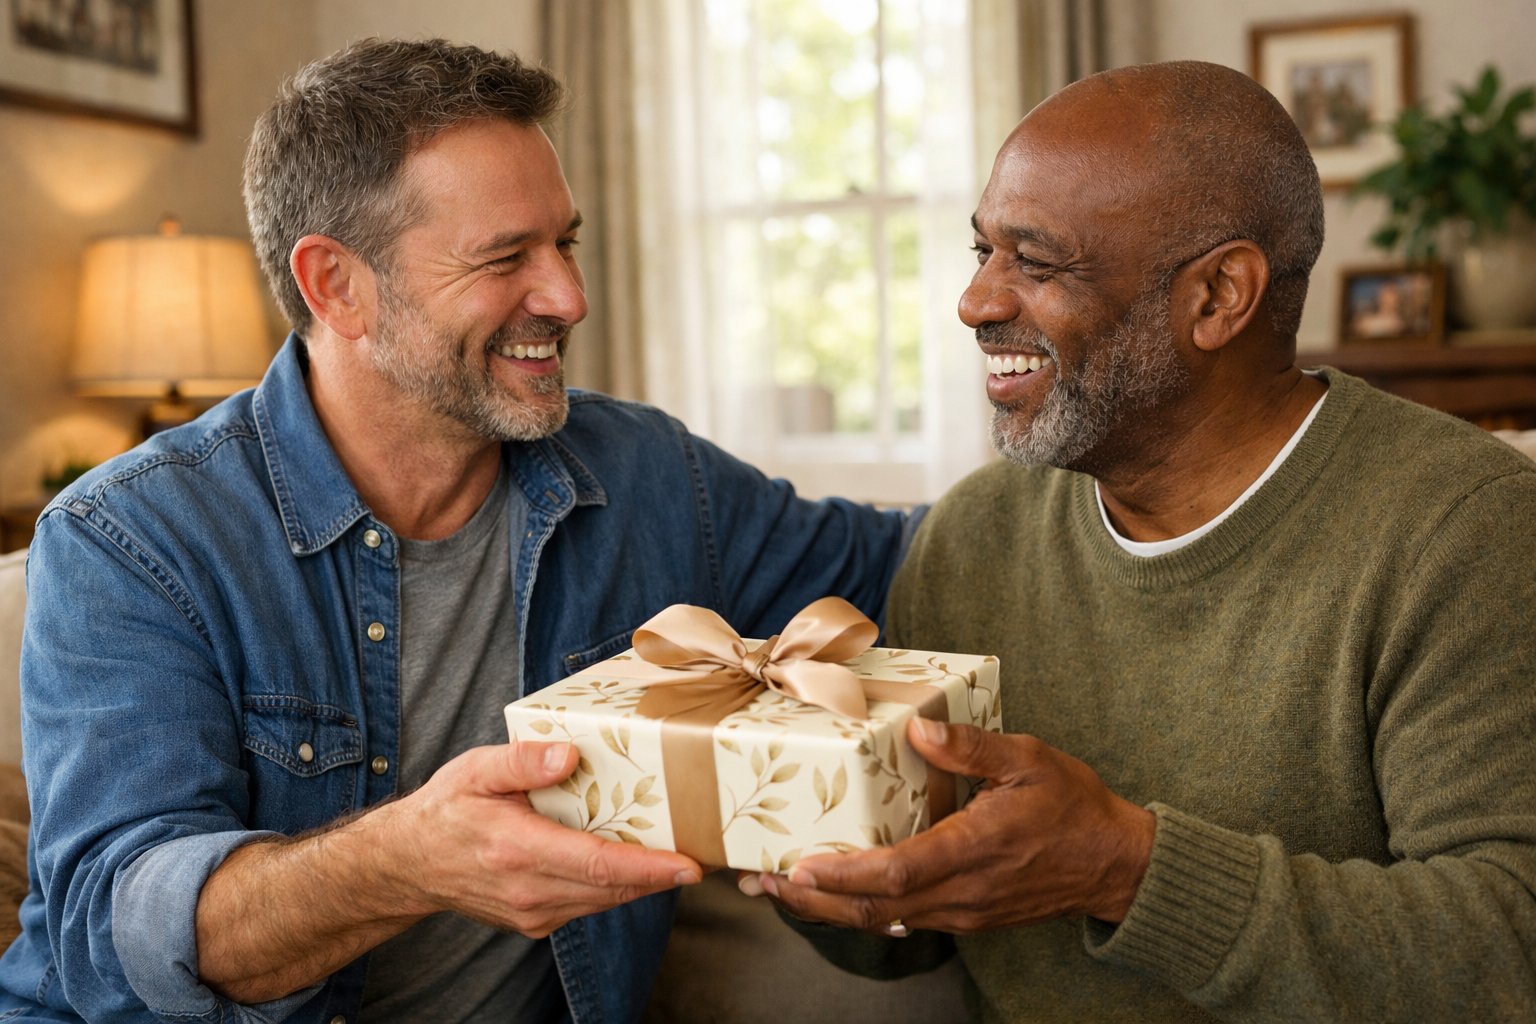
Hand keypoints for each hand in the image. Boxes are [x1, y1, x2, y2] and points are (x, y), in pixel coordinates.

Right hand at [379, 740, 702, 937]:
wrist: (409, 864)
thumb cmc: (446, 810)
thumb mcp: (475, 770)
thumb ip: (521, 761)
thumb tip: (567, 756)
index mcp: (517, 850)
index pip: (597, 865)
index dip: (648, 869)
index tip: (689, 865)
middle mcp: (529, 890)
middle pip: (612, 888)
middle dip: (663, 873)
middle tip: (708, 850)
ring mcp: (533, 913)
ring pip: (605, 900)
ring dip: (644, 881)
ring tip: (683, 852)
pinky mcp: (536, 922)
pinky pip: (589, 904)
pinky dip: (616, 885)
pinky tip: (633, 860)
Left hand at [738, 719, 1153, 934]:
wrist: (1115, 865)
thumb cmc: (1073, 806)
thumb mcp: (1031, 758)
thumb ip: (972, 748)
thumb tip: (919, 731)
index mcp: (976, 848)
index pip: (898, 872)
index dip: (844, 875)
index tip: (799, 869)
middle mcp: (964, 891)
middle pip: (875, 908)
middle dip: (814, 899)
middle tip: (761, 882)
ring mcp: (964, 911)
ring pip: (884, 920)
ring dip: (829, 908)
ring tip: (780, 890)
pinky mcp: (965, 917)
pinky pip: (903, 920)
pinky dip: (862, 910)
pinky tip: (833, 895)